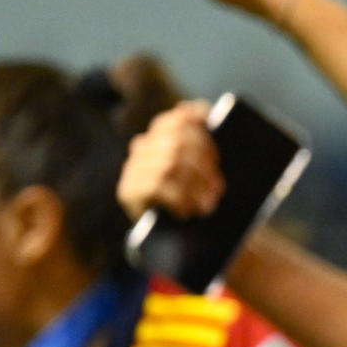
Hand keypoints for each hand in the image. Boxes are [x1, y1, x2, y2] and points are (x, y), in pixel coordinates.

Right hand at [118, 101, 223, 219]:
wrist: (178, 238)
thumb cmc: (196, 198)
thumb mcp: (203, 170)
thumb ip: (201, 141)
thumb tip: (193, 108)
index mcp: (158, 137)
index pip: (175, 121)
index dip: (198, 128)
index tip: (217, 150)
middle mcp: (141, 149)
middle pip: (177, 142)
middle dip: (203, 163)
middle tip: (218, 187)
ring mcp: (132, 169)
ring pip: (169, 164)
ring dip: (194, 185)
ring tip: (209, 203)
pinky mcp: (128, 191)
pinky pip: (157, 185)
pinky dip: (177, 198)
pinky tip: (187, 210)